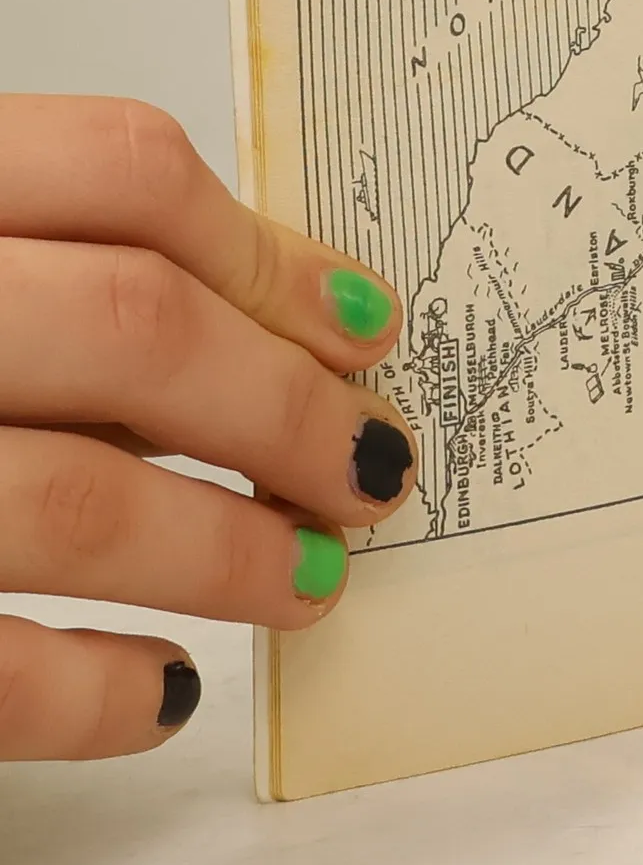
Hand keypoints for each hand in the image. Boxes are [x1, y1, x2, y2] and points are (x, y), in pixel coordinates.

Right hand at [0, 98, 418, 761]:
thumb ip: (48, 255)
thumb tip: (281, 319)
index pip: (122, 173)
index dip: (268, 251)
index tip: (362, 323)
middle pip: (131, 328)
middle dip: (284, 408)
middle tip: (373, 465)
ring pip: (72, 499)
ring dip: (224, 552)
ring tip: (307, 578)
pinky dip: (92, 691)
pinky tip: (162, 691)